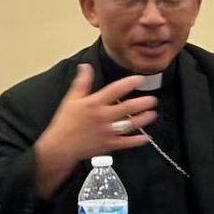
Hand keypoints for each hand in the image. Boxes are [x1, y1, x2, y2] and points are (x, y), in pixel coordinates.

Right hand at [33, 65, 156, 197]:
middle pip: (127, 107)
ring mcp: (107, 132)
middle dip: (142, 103)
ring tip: (152, 114)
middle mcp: (102, 117)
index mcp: (94, 104)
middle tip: (152, 100)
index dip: (128, 83)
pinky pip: (126, 143)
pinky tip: (146, 137)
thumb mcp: (71, 99)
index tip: (139, 79)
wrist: (60, 147)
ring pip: (129, 124)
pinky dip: (137, 141)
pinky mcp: (108, 144)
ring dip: (143, 119)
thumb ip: (81, 82)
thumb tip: (85, 67)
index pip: (114, 90)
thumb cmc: (65, 123)